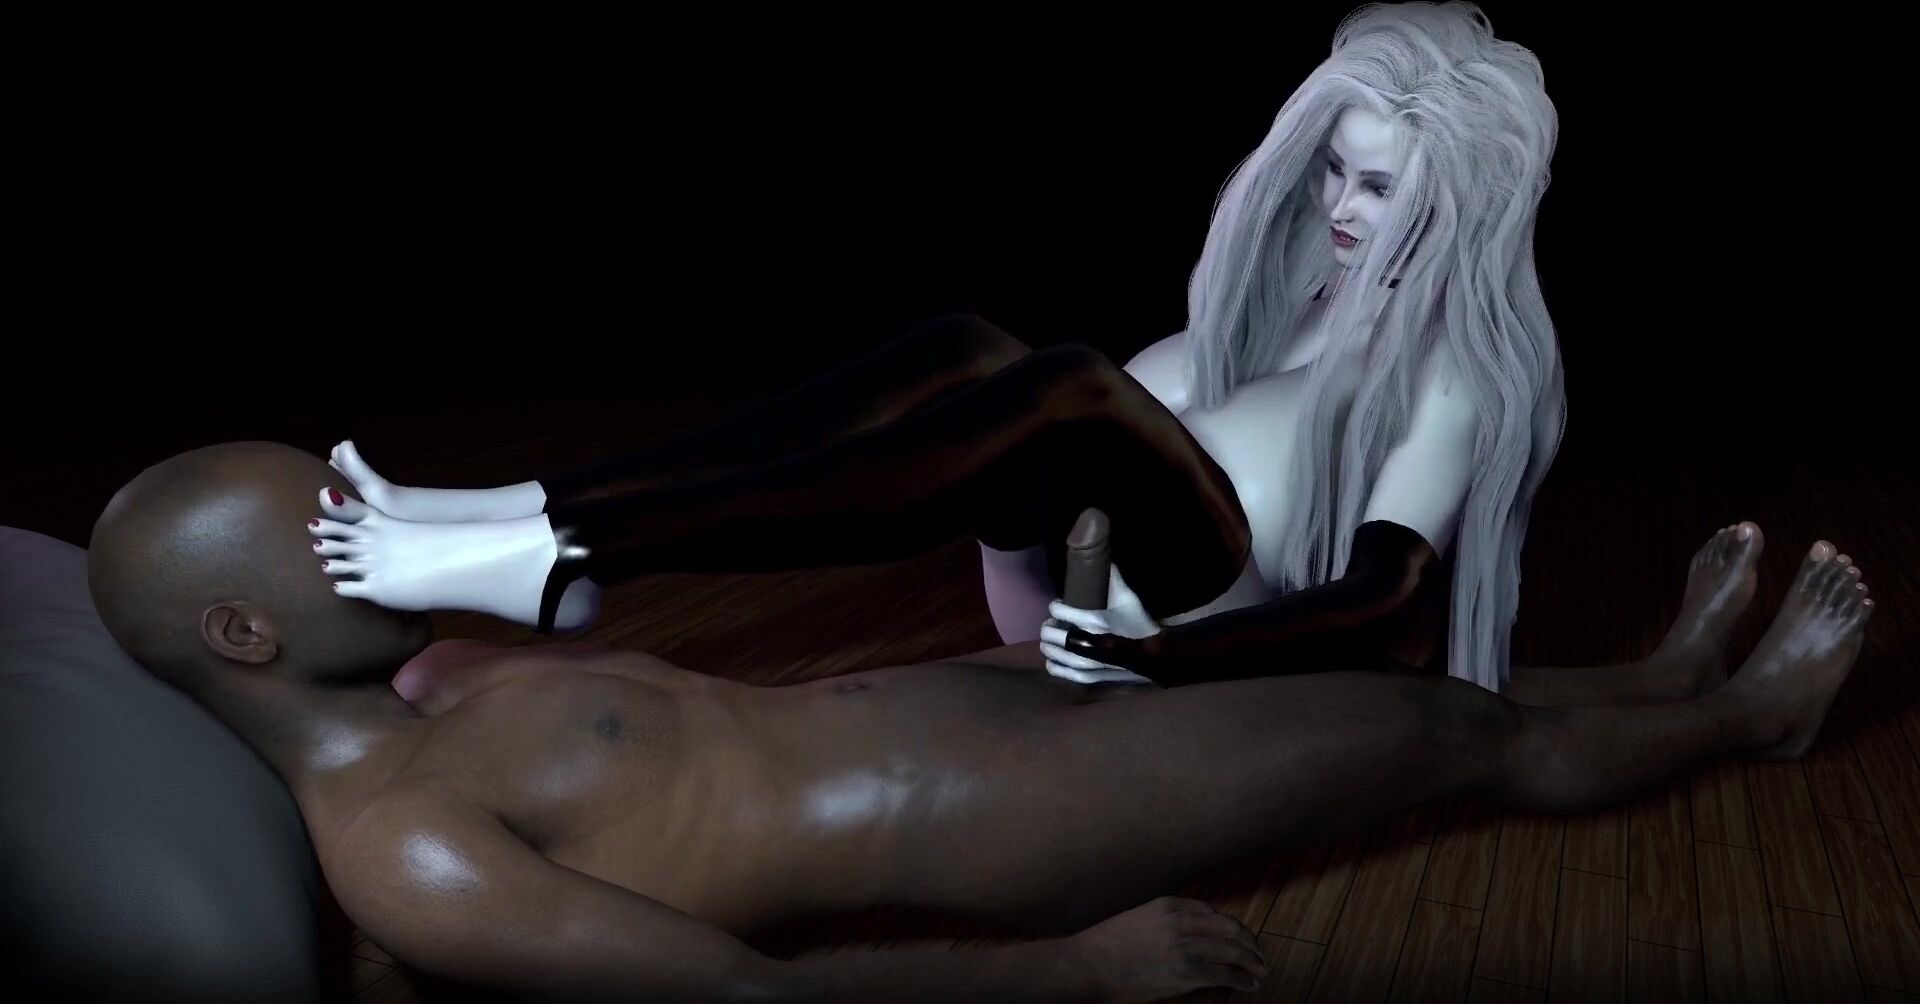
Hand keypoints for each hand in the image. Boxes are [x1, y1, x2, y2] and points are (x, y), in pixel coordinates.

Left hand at [1039, 565, 1162, 683]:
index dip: (1056, 606)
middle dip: (1050, 625)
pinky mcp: (1091, 677)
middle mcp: (1087, 642)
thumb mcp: (1128, 598)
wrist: (1157, 655)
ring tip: (1053, 639)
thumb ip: (1112, 578)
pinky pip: (1063, 673)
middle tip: (1056, 622)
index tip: (1060, 605)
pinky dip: (1054, 666)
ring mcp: (1088, 663)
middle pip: (1052, 633)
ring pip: (1053, 653)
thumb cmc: (1140, 623)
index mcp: (1095, 621)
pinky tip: (1054, 660)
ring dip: (1048, 644)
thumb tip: (1103, 559)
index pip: (1058, 611)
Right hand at [1069, 895, 1267, 1001]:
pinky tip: (1248, 985)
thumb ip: (1162, 923)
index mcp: (1167, 906)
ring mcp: (1183, 947)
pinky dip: (1241, 980)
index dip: (1230, 926)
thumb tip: (1186, 936)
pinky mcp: (1184, 972)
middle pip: (1228, 928)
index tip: (1238, 937)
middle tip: (1258, 954)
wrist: (1085, 966)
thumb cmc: (1103, 947)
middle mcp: (1179, 922)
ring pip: (1231, 950)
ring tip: (1259, 971)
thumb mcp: (1136, 920)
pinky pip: (1224, 974)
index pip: (1211, 912)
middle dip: (1249, 942)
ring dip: (1251, 962)